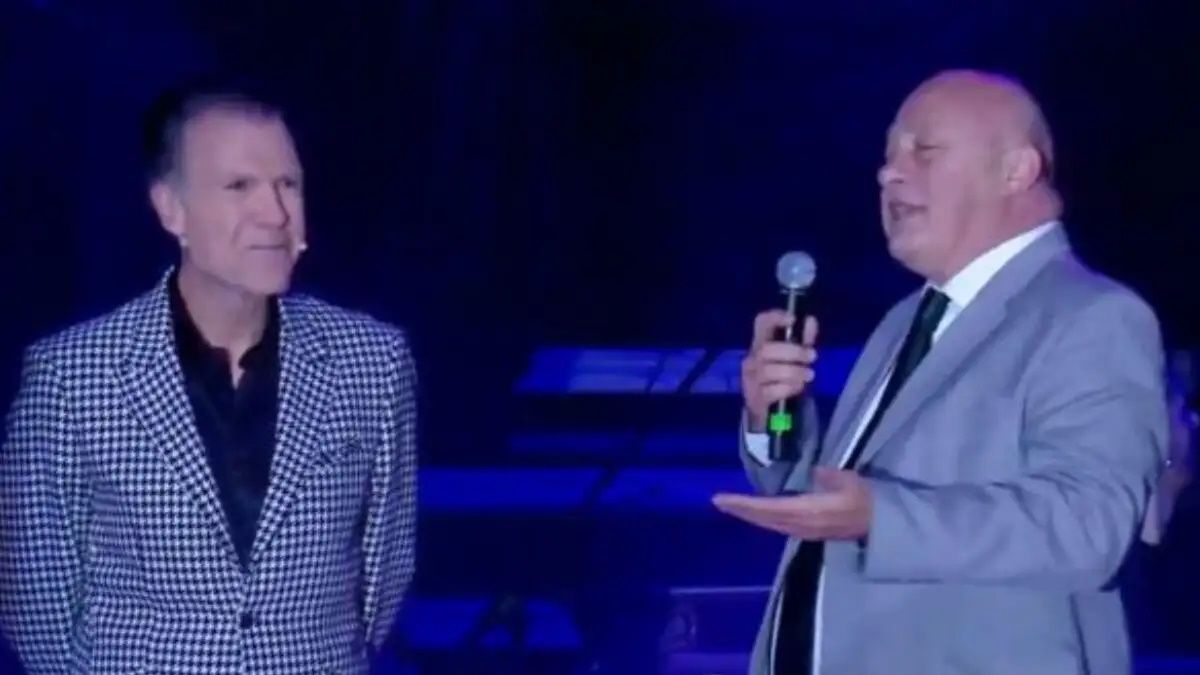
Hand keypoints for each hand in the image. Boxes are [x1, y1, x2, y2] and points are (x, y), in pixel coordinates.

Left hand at [712, 467, 871, 540]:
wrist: (879, 523)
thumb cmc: (866, 500)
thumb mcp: (851, 481)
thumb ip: (830, 476)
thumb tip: (815, 472)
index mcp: (809, 511)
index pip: (769, 508)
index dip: (744, 504)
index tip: (722, 499)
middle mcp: (801, 524)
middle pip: (764, 519)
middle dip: (740, 511)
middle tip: (718, 501)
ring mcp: (804, 530)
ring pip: (769, 524)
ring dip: (749, 515)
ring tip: (732, 506)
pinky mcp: (807, 531)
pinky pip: (778, 525)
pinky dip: (762, 518)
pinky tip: (756, 513)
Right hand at [741, 310, 818, 431]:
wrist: (769, 412)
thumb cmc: (782, 379)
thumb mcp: (795, 359)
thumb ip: (803, 340)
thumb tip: (810, 320)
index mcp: (760, 344)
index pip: (761, 323)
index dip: (774, 317)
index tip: (792, 320)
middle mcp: (751, 359)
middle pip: (766, 349)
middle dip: (793, 352)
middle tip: (812, 357)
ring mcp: (751, 379)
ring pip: (769, 370)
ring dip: (794, 372)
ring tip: (809, 375)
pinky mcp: (755, 397)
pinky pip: (772, 390)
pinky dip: (789, 388)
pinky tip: (797, 388)